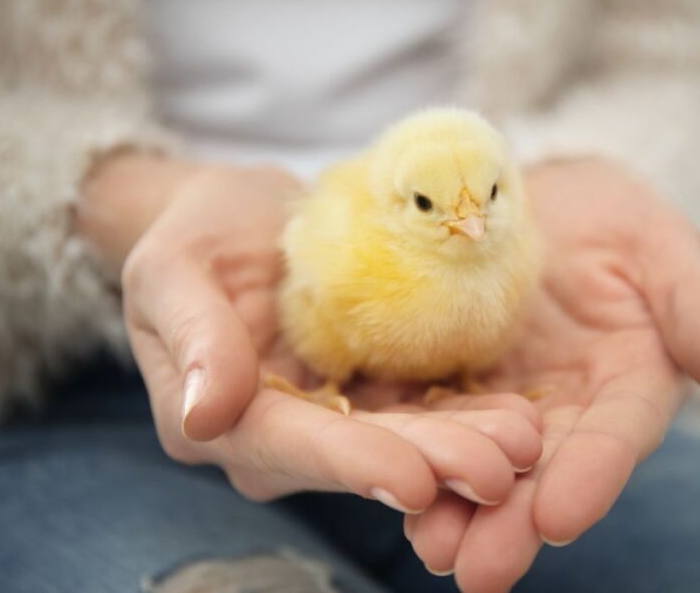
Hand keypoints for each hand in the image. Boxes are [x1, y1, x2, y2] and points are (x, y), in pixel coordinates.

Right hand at [79, 154, 541, 511]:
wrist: (240, 220)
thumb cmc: (194, 235)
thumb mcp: (173, 269)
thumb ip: (193, 336)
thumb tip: (203, 416)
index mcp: (218, 420)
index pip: (286, 447)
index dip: (349, 464)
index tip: (413, 480)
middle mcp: (280, 436)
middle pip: (360, 455)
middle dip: (432, 464)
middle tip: (503, 469)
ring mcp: (332, 417)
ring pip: (403, 439)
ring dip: (466, 444)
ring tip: (527, 444)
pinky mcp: (373, 391)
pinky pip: (424, 406)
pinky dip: (470, 410)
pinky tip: (522, 411)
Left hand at [403, 159, 699, 590]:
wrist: (544, 197)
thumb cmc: (615, 217)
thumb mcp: (660, 243)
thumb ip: (695, 305)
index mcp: (625, 382)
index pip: (612, 437)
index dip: (590, 477)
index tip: (560, 518)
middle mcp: (562, 406)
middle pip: (540, 471)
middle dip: (511, 523)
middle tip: (480, 572)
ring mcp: (501, 396)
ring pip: (479, 461)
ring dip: (454, 510)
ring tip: (429, 551)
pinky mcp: (449, 377)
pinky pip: (427, 418)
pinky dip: (409, 455)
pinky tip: (385, 487)